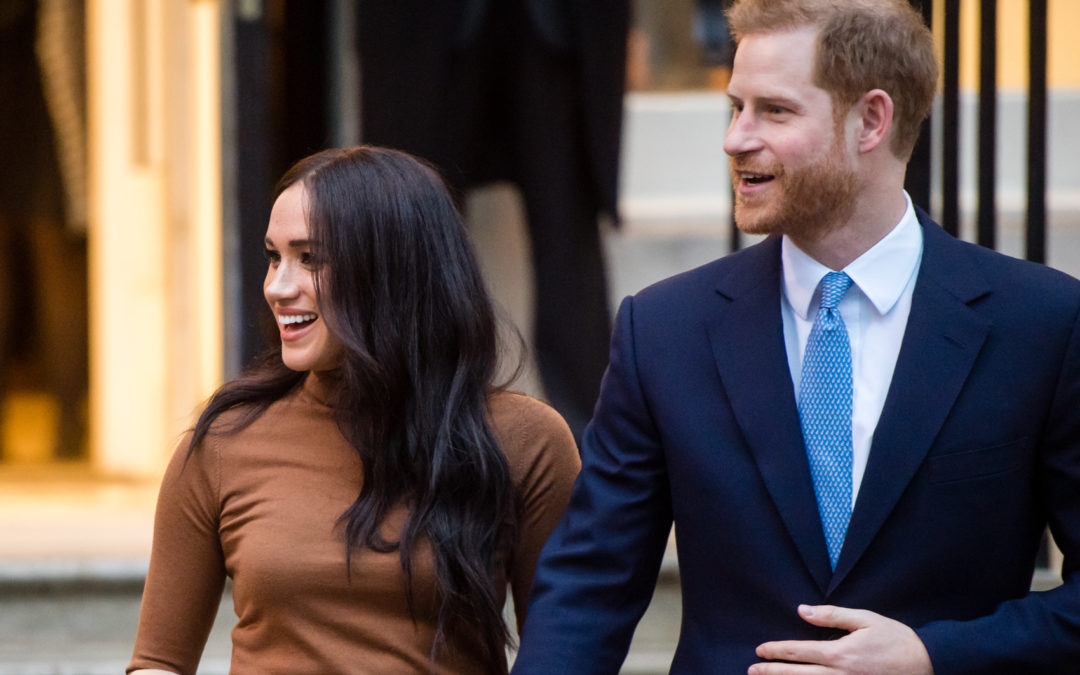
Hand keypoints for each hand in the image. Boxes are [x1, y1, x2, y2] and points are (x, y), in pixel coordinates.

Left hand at [747, 604, 932, 674]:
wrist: (928, 665)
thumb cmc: (897, 639)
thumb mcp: (865, 619)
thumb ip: (832, 615)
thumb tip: (803, 610)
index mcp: (839, 653)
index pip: (799, 652)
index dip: (777, 651)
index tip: (760, 650)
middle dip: (772, 672)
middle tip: (752, 669)